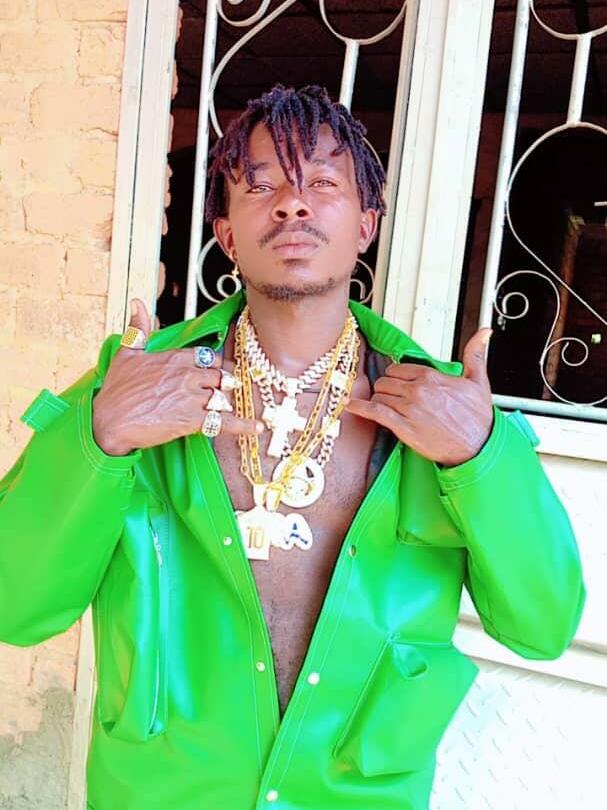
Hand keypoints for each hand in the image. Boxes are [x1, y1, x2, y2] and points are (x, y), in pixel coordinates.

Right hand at [92, 298, 263, 455]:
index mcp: (176, 357)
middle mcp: (187, 374)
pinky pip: (224, 421)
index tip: (228, 371)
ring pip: (224, 396)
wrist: (108, 421)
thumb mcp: (126, 353)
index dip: (221, 365)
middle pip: (223, 375)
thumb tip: (138, 303)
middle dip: (230, 384)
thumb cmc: (115, 390)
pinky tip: (256, 428)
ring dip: (231, 403)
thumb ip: (138, 328)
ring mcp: (191, 397)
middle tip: (234, 391)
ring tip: (239, 408)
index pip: (211, 356)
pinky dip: (243, 425)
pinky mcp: (191, 420)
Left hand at [345, 329, 493, 466]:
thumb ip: (476, 355)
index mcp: (432, 377)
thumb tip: (484, 333)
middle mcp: (418, 390)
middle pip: (385, 382)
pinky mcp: (403, 427)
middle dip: (386, 390)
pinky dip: (360, 408)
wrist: (477, 447)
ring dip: (379, 402)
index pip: (398, 369)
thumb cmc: (477, 419)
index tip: (397, 383)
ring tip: (385, 409)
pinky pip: (374, 412)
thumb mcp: (479, 382)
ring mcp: (409, 409)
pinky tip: (350, 405)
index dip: (396, 377)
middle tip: (392, 398)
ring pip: (379, 396)